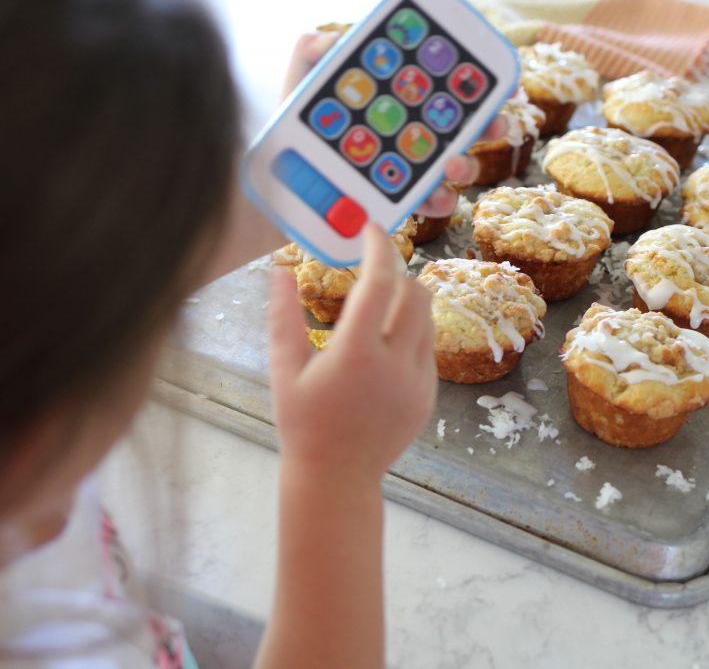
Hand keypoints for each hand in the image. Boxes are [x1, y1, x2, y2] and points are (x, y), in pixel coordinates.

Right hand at [268, 223, 436, 483]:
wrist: (336, 477)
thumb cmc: (303, 424)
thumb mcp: (284, 369)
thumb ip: (283, 317)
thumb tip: (280, 271)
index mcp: (356, 354)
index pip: (380, 282)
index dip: (378, 248)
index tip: (370, 231)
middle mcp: (395, 364)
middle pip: (415, 293)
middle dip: (396, 273)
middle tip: (371, 272)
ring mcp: (418, 381)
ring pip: (427, 318)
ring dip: (406, 302)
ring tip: (375, 310)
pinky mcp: (428, 395)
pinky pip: (428, 347)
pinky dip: (411, 333)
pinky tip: (382, 348)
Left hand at [282, 32, 507, 219]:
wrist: (275, 197)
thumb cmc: (287, 141)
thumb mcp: (296, 94)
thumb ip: (309, 58)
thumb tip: (329, 41)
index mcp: (394, 107)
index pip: (440, 92)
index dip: (472, 86)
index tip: (494, 82)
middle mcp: (408, 141)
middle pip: (462, 130)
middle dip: (488, 126)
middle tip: (494, 123)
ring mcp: (405, 176)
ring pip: (453, 171)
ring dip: (465, 166)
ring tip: (453, 165)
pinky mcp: (396, 208)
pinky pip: (428, 207)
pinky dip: (438, 202)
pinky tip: (432, 198)